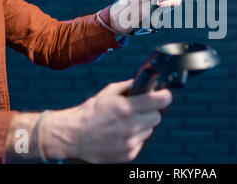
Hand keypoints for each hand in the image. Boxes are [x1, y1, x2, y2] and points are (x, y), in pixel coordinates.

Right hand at [41, 79, 171, 162]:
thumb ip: (129, 86)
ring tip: (124, 123)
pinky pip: (140, 142)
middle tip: (138, 109)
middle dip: (150, 111)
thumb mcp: (108, 93)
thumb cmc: (89, 112)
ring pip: (149, 130)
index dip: (164, 96)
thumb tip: (146, 82)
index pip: (160, 101)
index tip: (164, 94)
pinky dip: (134, 138)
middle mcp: (130, 126)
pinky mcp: (128, 154)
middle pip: (157, 117)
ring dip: (141, 125)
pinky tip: (120, 134)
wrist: (72, 136)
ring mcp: (130, 143)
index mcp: (126, 108)